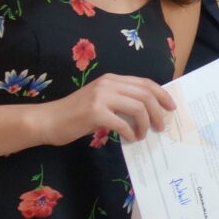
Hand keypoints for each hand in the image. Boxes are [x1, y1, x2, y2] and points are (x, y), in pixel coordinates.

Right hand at [40, 74, 176, 145]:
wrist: (47, 120)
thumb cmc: (74, 114)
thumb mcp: (100, 100)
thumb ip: (120, 101)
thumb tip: (146, 112)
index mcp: (111, 79)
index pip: (145, 83)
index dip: (162, 94)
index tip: (170, 107)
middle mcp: (108, 84)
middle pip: (145, 94)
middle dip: (158, 111)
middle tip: (161, 126)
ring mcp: (101, 97)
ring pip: (138, 107)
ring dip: (145, 124)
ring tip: (143, 134)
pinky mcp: (95, 112)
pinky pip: (123, 123)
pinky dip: (130, 133)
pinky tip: (130, 139)